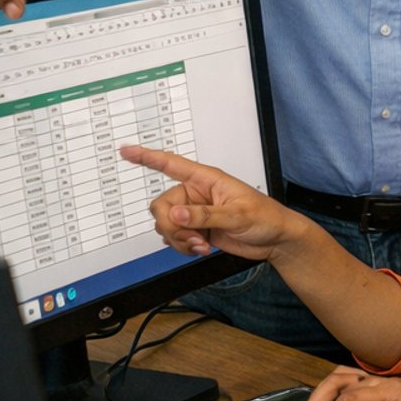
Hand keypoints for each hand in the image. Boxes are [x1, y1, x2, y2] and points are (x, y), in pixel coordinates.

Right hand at [119, 144, 312, 261]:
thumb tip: (177, 214)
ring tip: (203, 244)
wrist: (275, 240)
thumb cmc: (266, 218)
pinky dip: (183, 246)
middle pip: (161, 206)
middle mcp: (196, 194)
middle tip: (193, 236)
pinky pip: (174, 238)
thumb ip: (205, 216)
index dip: (147, 157)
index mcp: (206, 180)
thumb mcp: (237, 216)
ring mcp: (194, 213)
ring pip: (165, 225)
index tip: (125, 151)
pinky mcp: (196, 230)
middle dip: (172, 226)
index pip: (171, 164)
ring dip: (179, 239)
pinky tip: (201, 248)